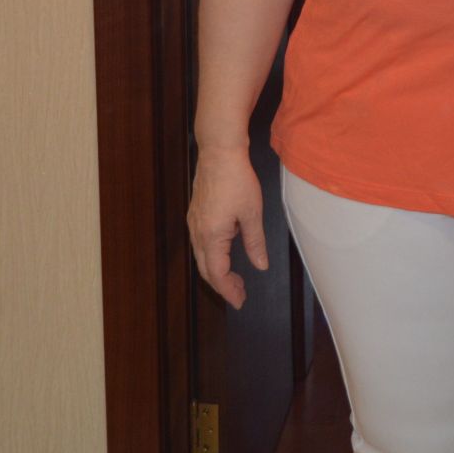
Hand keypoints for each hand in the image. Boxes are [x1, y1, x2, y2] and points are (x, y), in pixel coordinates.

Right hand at [187, 143, 269, 309]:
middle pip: (206, 269)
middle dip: (222, 285)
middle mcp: (197, 232)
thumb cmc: (235, 178)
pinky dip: (212, 255)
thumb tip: (260, 265)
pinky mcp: (195, 214)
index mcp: (211, 236)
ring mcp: (194, 223)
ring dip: (217, 271)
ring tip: (235, 277)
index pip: (217, 274)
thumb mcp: (252, 213)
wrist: (218, 152)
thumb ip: (255, 243)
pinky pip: (200, 243)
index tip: (240, 300)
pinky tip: (227, 251)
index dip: (229, 291)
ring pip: (201, 257)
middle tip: (240, 293)